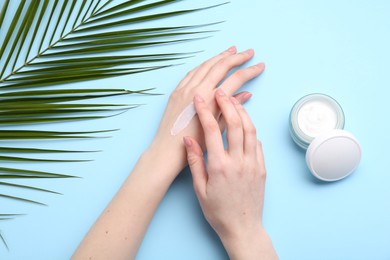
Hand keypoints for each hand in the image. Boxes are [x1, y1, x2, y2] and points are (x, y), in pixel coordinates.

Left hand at [148, 47, 264, 173]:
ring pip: (206, 65)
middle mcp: (198, 89)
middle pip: (221, 66)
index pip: (236, 79)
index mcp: (211, 100)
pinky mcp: (176, 91)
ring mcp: (185, 88)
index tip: (260, 66)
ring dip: (220, 56)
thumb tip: (246, 94)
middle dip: (237, 57)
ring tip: (231, 51)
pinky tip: (209, 63)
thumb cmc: (195, 144)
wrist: (168, 150)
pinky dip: (204, 65)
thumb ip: (231, 108)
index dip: (250, 71)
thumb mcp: (218, 127)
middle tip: (249, 52)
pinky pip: (192, 72)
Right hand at [183, 90, 277, 258]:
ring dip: (242, 112)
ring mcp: (253, 164)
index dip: (205, 111)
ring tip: (233, 100)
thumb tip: (188, 138)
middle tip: (220, 91)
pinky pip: (257, 143)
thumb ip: (195, 161)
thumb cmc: (218, 211)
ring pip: (250, 129)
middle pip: (235, 124)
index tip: (200, 98)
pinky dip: (251, 129)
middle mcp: (238, 161)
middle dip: (227, 103)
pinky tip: (244, 123)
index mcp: (219, 166)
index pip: (211, 131)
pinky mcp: (262, 168)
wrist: (242, 228)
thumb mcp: (200, 189)